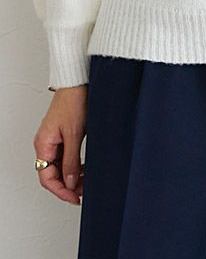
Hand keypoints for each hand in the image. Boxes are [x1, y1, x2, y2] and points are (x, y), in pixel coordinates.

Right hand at [33, 85, 87, 204]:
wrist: (79, 83)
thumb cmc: (74, 102)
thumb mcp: (74, 135)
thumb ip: (71, 160)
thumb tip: (69, 182)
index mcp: (43, 144)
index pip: (47, 178)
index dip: (61, 191)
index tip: (74, 198)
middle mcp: (46, 143)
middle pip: (52, 173)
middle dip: (67, 185)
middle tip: (84, 191)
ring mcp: (54, 139)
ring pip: (60, 166)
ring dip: (72, 175)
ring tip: (86, 181)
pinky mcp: (63, 134)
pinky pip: (66, 156)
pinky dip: (74, 164)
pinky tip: (85, 168)